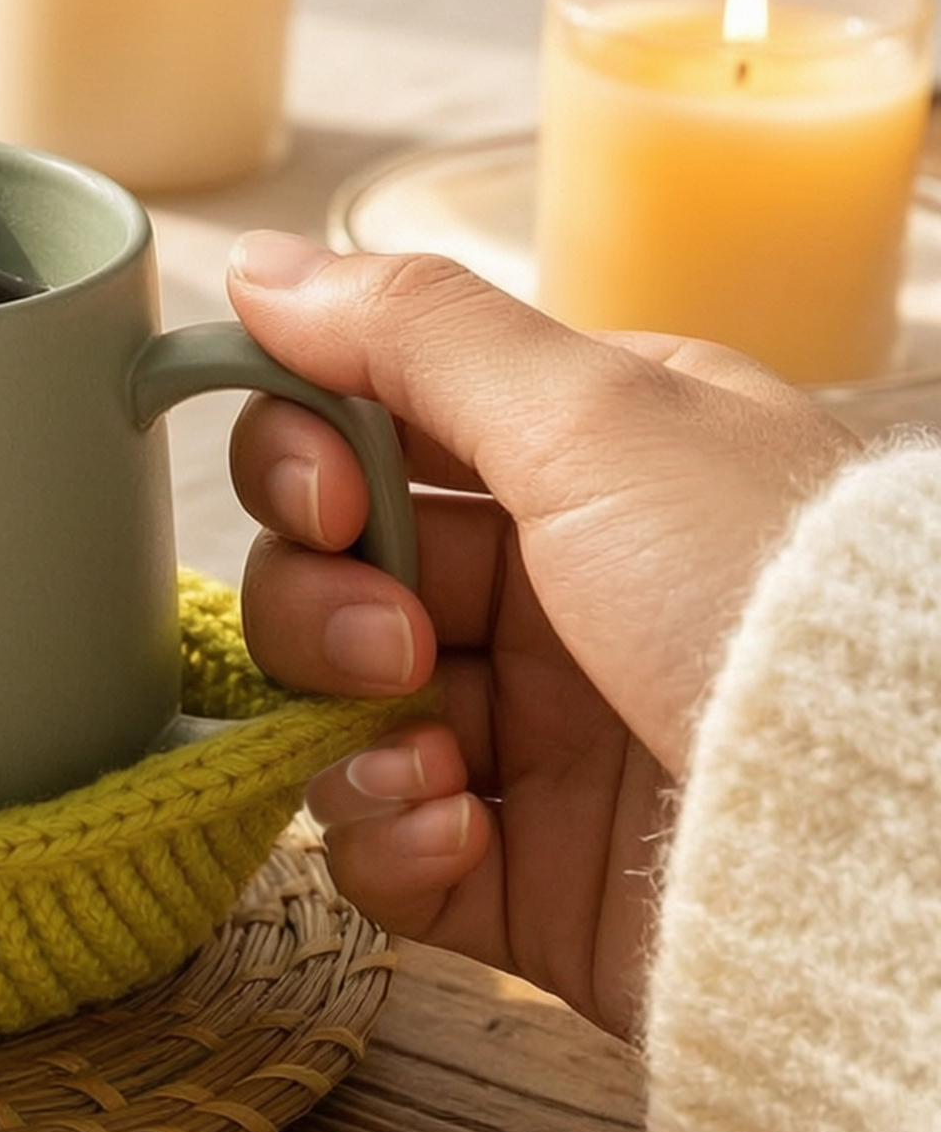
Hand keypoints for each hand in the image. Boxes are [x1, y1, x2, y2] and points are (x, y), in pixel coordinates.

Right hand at [226, 232, 857, 1037]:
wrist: (894, 826)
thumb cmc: (765, 593)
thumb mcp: (597, 419)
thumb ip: (414, 333)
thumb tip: (256, 266)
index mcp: (569, 461)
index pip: (360, 432)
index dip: (301, 460)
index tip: (329, 499)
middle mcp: (539, 589)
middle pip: (321, 572)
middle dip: (319, 605)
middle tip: (396, 641)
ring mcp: (525, 732)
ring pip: (331, 708)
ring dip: (343, 726)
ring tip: (438, 757)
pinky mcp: (515, 865)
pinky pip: (379, 840)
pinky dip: (386, 834)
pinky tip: (451, 827)